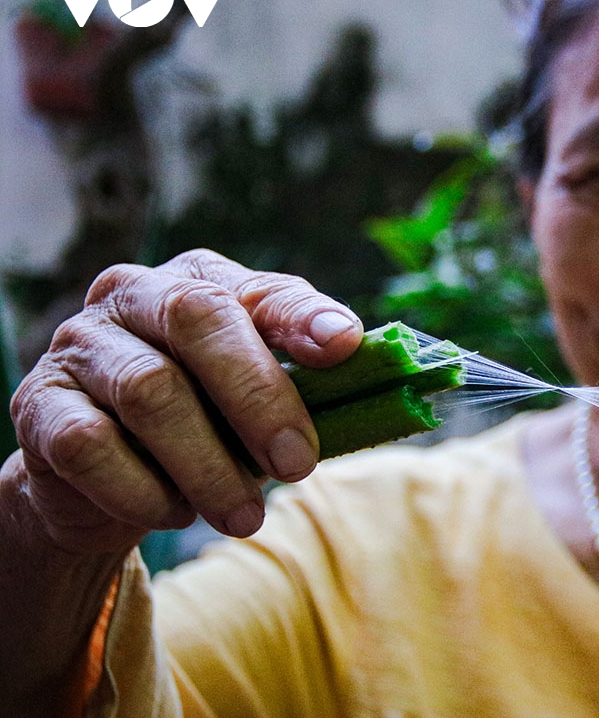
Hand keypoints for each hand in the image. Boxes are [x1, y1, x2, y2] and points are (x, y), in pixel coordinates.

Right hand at [8, 249, 362, 557]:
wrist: (100, 480)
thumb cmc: (202, 423)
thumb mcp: (257, 397)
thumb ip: (303, 376)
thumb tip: (361, 359)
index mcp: (201, 282)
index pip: (260, 289)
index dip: (304, 317)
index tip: (344, 348)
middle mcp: (135, 295)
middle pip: (199, 320)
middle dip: (259, 398)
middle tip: (298, 467)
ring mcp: (80, 345)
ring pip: (150, 391)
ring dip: (207, 465)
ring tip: (243, 515)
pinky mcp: (39, 405)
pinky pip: (91, 446)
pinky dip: (143, 489)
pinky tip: (173, 513)